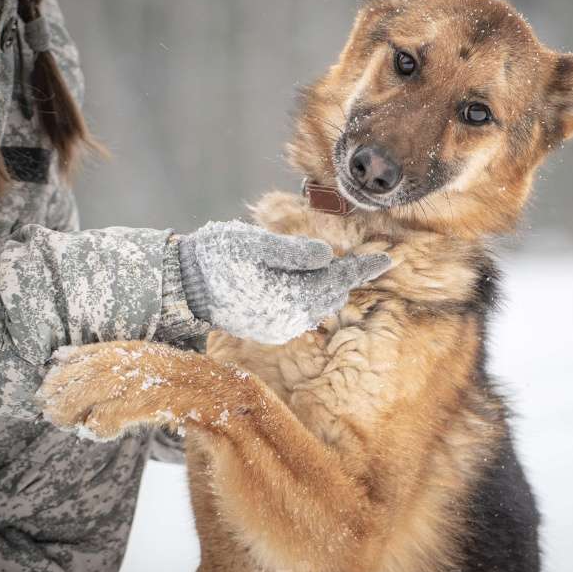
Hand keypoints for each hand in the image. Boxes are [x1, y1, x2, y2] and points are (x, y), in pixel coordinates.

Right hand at [178, 221, 390, 343]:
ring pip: (318, 304)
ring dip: (328, 285)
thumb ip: (291, 252)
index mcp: (286, 297)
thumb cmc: (216, 256)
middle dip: (345, 276)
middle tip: (365, 257)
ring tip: (338, 267)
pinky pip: (302, 311)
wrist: (183, 285)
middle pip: (331, 294)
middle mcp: (287, 319)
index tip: (389, 260)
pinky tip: (309, 279)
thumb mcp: (252, 244)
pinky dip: (311, 294)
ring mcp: (279, 326)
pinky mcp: (270, 327)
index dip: (362, 269)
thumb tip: (325, 256)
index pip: (335, 281)